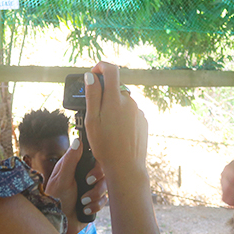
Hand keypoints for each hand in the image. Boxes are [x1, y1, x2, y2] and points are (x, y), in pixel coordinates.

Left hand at [45, 138, 107, 233]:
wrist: (58, 224)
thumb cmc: (55, 199)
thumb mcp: (61, 178)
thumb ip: (70, 160)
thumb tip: (77, 140)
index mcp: (75, 166)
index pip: (93, 156)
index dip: (97, 161)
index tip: (93, 167)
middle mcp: (84, 176)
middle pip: (103, 171)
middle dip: (97, 180)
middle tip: (87, 182)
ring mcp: (90, 189)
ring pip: (105, 187)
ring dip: (95, 195)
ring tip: (83, 201)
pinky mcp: (95, 201)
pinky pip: (104, 201)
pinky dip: (95, 205)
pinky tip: (84, 210)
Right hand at [83, 62, 147, 179]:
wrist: (126, 167)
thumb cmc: (105, 145)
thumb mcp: (92, 120)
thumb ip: (92, 95)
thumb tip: (91, 76)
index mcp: (115, 98)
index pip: (111, 69)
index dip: (100, 67)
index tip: (92, 75)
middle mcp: (129, 101)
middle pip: (114, 89)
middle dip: (103, 97)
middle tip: (95, 116)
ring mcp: (138, 111)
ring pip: (121, 103)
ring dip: (112, 110)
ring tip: (106, 130)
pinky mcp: (143, 121)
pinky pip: (130, 114)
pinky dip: (122, 119)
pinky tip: (117, 134)